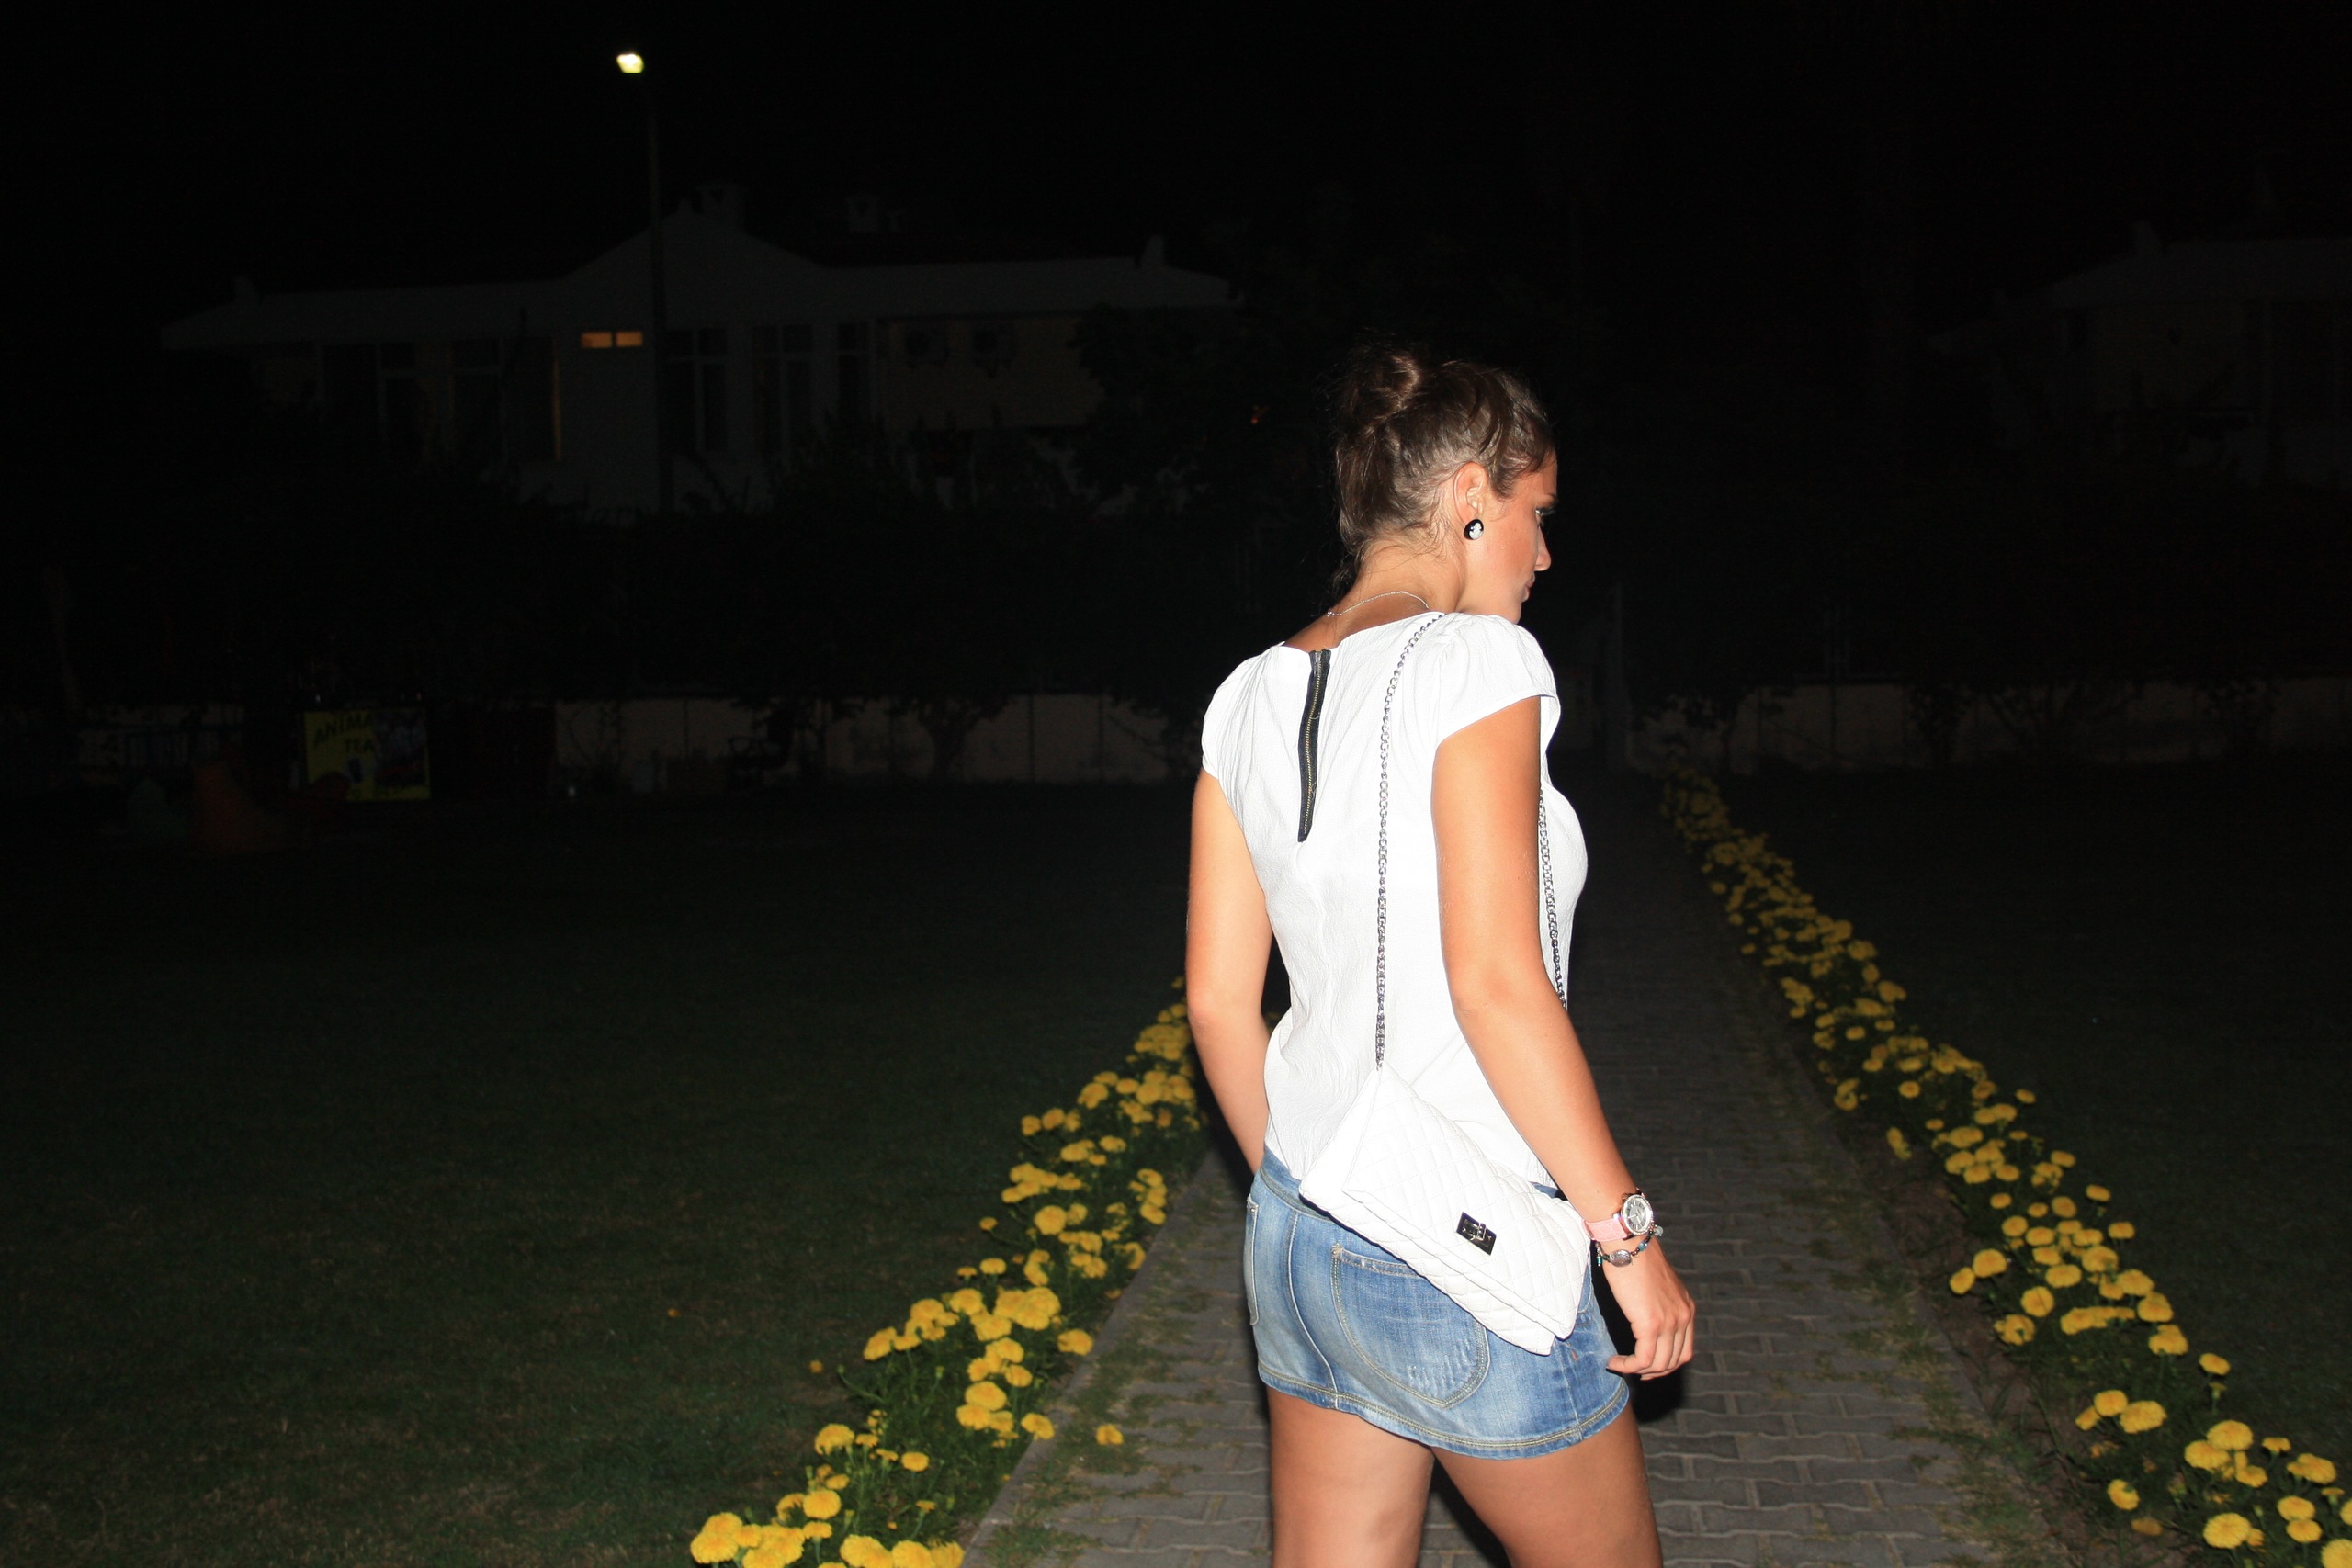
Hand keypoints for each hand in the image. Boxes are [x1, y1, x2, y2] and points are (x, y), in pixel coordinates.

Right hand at [1602, 1242, 1694, 1379]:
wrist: (1629, 1243)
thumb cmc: (1636, 1257)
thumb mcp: (1657, 1285)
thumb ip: (1659, 1304)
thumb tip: (1645, 1318)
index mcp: (1687, 1308)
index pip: (1685, 1350)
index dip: (1667, 1364)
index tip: (1648, 1366)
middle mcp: (1684, 1317)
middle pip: (1674, 1361)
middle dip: (1653, 1372)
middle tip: (1633, 1370)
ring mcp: (1670, 1322)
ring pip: (1659, 1364)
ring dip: (1637, 1370)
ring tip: (1619, 1365)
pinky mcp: (1651, 1324)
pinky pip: (1643, 1359)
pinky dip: (1628, 1366)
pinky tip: (1614, 1362)